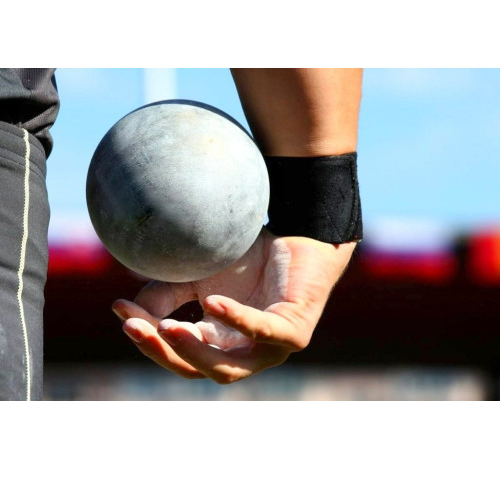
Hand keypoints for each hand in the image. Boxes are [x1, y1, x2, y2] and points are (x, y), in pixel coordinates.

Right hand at [112, 228, 355, 383]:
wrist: (296, 239)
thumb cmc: (249, 261)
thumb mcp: (198, 279)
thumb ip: (167, 294)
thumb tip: (128, 310)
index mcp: (218, 344)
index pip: (176, 353)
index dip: (147, 338)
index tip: (119, 310)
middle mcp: (241, 354)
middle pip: (195, 368)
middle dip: (163, 351)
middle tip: (135, 327)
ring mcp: (269, 349)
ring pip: (227, 368)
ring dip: (194, 351)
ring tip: (166, 327)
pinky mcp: (293, 333)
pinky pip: (263, 332)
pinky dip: (237, 320)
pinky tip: (212, 302)